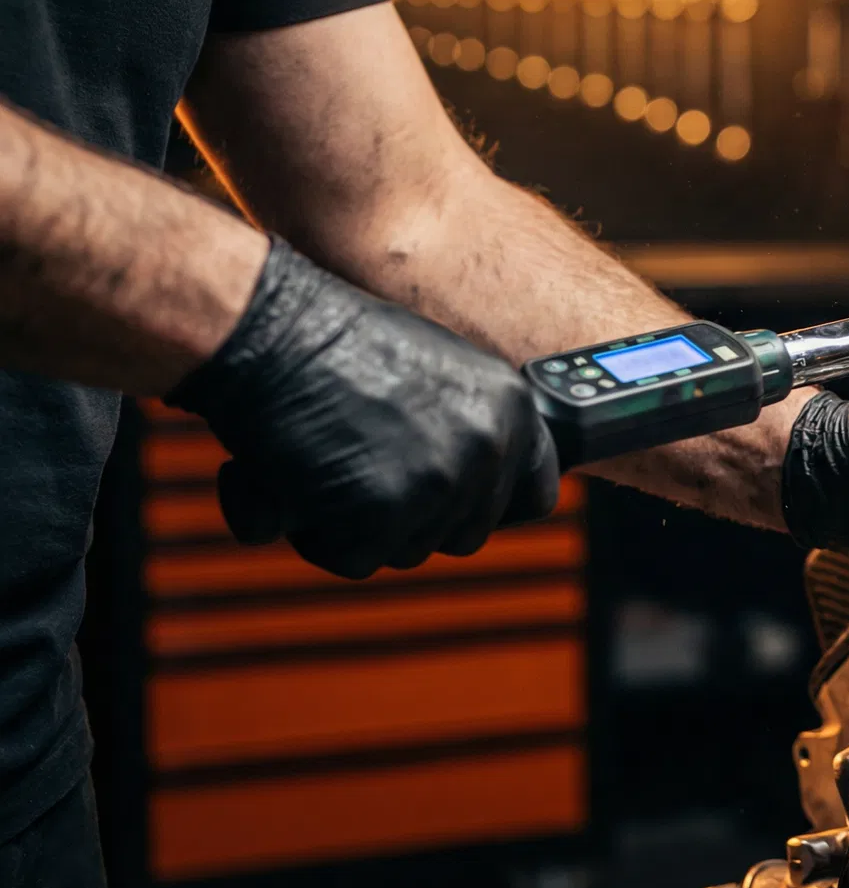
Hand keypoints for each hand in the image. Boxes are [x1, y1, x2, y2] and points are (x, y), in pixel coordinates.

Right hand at [166, 238, 558, 577]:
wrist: (272, 329)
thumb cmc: (337, 344)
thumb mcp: (440, 372)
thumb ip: (469, 427)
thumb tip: (477, 486)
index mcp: (512, 408)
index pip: (537, 494)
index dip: (493, 507)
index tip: (462, 506)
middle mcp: (488, 447)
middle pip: (465, 534)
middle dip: (415, 518)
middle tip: (364, 473)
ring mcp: (440, 483)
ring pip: (408, 550)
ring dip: (362, 526)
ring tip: (327, 463)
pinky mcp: (385, 514)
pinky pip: (354, 558)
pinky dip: (318, 535)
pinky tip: (297, 481)